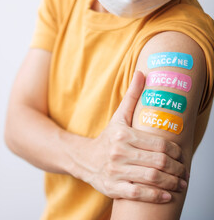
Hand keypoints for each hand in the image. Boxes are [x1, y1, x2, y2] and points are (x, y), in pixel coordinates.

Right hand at [68, 71, 187, 202]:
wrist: (84, 159)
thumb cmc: (107, 138)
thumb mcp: (119, 117)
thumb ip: (132, 96)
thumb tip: (143, 73)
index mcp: (123, 135)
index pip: (159, 144)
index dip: (176, 152)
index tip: (182, 156)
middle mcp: (118, 153)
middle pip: (158, 162)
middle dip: (177, 169)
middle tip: (184, 173)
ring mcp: (115, 171)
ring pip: (151, 178)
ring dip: (171, 183)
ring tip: (180, 184)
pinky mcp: (112, 187)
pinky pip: (138, 193)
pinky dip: (156, 196)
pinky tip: (166, 195)